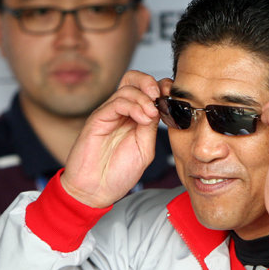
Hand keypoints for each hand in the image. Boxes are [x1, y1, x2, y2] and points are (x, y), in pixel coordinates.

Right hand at [60, 71, 172, 207]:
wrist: (96, 190)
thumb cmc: (118, 173)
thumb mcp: (144, 149)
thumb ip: (151, 128)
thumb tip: (160, 108)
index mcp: (134, 118)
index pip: (146, 91)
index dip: (161, 88)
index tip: (173, 97)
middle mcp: (121, 113)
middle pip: (133, 80)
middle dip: (150, 82)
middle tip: (160, 96)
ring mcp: (109, 114)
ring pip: (127, 88)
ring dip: (144, 98)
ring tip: (152, 115)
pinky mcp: (98, 119)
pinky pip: (116, 102)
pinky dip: (133, 106)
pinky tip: (143, 118)